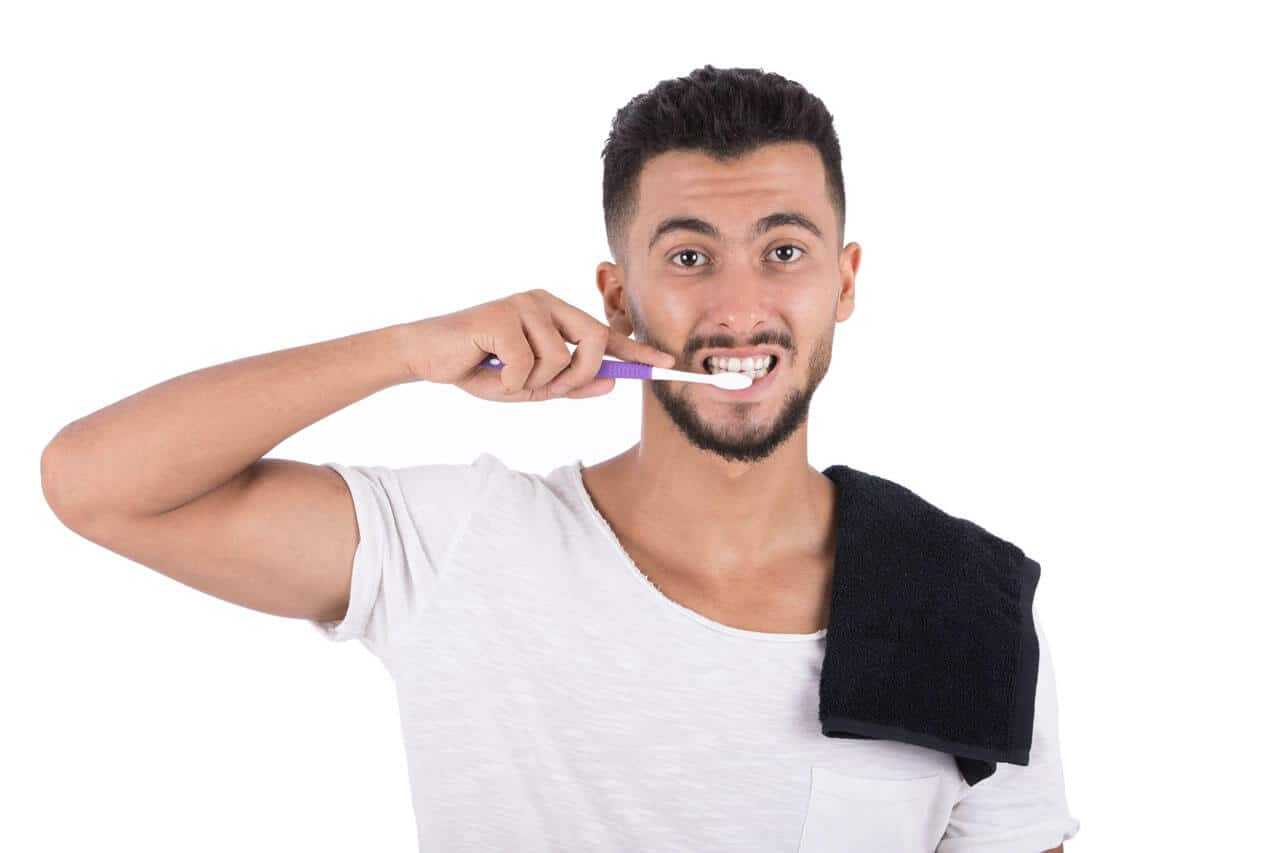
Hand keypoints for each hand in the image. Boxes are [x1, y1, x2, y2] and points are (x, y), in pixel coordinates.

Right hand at [403, 289, 676, 401]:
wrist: (426, 356)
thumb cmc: (478, 367)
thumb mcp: (529, 385)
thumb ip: (569, 385)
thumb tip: (613, 385)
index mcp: (553, 312)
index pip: (604, 332)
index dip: (637, 350)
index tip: (666, 363)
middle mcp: (543, 301)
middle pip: (594, 340)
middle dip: (579, 375)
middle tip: (548, 390)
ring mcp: (523, 304)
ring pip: (559, 361)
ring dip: (533, 384)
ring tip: (504, 378)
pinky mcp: (502, 315)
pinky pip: (527, 366)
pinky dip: (508, 383)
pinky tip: (487, 370)